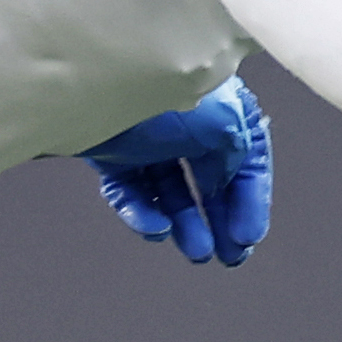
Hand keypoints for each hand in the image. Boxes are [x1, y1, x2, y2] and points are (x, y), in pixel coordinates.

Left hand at [80, 81, 273, 266]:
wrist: (90, 85)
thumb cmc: (161, 96)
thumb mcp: (223, 128)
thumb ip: (234, 159)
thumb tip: (220, 182)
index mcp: (223, 110)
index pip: (247, 160)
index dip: (252, 201)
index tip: (248, 237)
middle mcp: (189, 124)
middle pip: (210, 180)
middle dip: (221, 220)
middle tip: (230, 257)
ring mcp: (149, 140)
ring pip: (170, 191)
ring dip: (186, 224)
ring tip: (196, 252)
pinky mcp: (112, 153)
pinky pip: (130, 191)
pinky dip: (143, 212)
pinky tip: (155, 229)